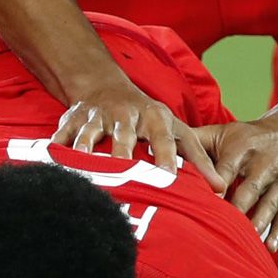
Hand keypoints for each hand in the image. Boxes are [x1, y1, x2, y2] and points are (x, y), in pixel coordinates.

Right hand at [53, 78, 225, 189]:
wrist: (107, 87)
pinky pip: (64, 133)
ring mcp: (98, 116)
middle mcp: (126, 115)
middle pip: (125, 135)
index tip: (169, 178)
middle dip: (123, 153)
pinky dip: (58, 146)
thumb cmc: (150, 119)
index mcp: (155, 118)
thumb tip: (222, 190)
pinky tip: (54, 163)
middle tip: (124, 176)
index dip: (166, 157)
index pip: (163, 139)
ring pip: (91, 132)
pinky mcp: (74, 118)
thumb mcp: (178, 132)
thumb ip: (199, 160)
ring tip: (84, 167)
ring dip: (87, 148)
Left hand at [193, 114, 277, 250]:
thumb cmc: (248, 137)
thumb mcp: (223, 132)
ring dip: (258, 223)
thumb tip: (161, 152)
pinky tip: (268, 248)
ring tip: (245, 241)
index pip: (227, 169)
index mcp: (243, 148)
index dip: (216, 186)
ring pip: (269, 205)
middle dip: (236, 209)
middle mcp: (265, 164)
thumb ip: (195, 142)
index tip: (203, 203)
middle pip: (250, 190)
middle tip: (220, 229)